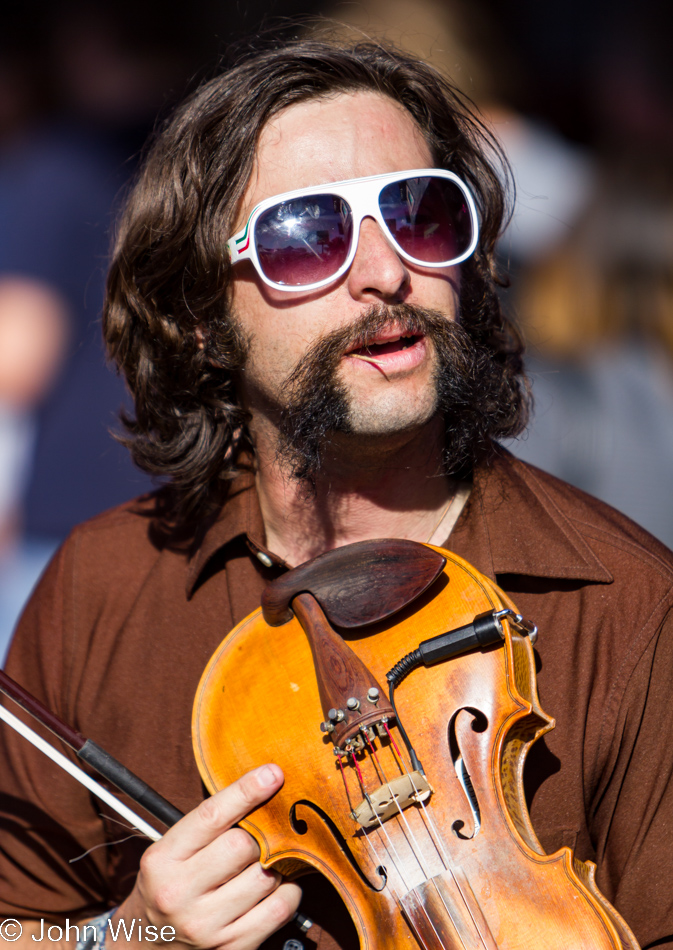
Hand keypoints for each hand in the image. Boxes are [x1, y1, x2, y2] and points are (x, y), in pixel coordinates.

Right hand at [116, 764, 300, 949]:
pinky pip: (280, 909)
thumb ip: (208, 826)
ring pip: (265, 876)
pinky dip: (289, 890)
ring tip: (268, 860)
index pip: (211, 816)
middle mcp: (180, 893)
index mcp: (163, 860)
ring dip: (276, 863)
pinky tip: (279, 884)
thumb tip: (262, 788)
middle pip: (243, 845)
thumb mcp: (170, 851)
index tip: (272, 774)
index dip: (247, 791)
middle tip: (265, 832)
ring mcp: (205, 925)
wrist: (145, 947)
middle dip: (261, 834)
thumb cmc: (166, 887)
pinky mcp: (231, 948)